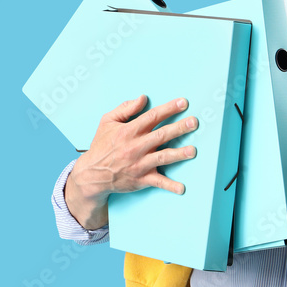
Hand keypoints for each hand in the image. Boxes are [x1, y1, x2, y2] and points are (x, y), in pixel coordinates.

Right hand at [65, 96, 197, 228]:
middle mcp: (136, 147)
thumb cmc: (101, 146)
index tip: (183, 102)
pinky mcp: (141, 179)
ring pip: (162, 157)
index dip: (168, 109)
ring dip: (178, 154)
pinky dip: (170, 186)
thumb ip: (125, 108)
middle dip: (179, 128)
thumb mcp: (107, 122)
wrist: (92, 174)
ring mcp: (139, 164)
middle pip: (161, 135)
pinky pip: (157, 182)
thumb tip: (143, 98)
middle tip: (194, 122)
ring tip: (193, 151)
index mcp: (129, 131)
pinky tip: (182, 188)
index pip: (152, 117)